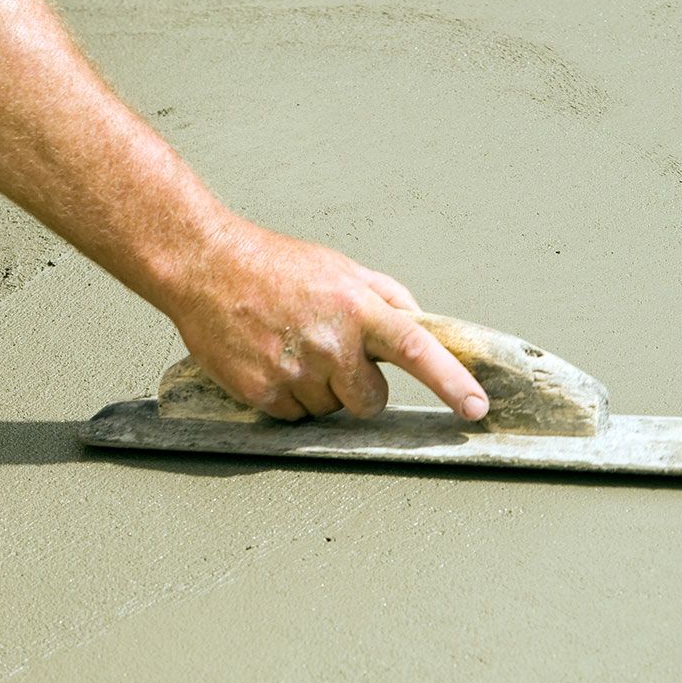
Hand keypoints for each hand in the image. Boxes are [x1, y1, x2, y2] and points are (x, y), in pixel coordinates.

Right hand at [164, 219, 489, 422]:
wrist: (205, 267)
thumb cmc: (275, 265)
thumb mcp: (342, 268)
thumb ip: (386, 297)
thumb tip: (421, 324)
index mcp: (358, 309)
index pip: (417, 350)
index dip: (451, 382)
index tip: (476, 407)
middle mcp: (331, 343)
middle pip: (371, 401)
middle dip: (360, 389)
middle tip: (332, 356)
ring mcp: (296, 371)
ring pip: (330, 410)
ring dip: (319, 390)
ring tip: (292, 348)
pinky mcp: (263, 392)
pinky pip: (294, 416)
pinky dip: (287, 397)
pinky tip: (271, 361)